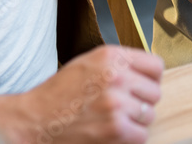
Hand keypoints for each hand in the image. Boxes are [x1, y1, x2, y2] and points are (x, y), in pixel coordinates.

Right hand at [0, 45, 164, 143]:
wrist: (34, 121)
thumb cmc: (60, 93)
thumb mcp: (89, 63)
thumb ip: (119, 63)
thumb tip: (149, 74)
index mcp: (112, 56)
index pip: (156, 66)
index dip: (150, 79)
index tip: (141, 86)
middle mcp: (117, 76)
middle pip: (155, 92)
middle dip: (141, 101)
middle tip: (122, 106)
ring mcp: (117, 103)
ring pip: (149, 115)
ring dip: (135, 121)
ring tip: (113, 119)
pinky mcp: (116, 128)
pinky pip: (141, 135)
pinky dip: (129, 137)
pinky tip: (111, 132)